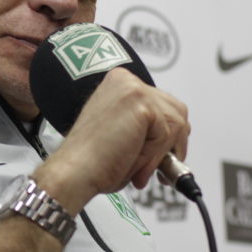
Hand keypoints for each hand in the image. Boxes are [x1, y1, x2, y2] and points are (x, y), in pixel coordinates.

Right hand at [34, 68, 190, 212]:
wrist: (75, 172)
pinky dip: (154, 156)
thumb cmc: (92, 160)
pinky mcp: (141, 104)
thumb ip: (146, 125)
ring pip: (176, 123)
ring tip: (138, 167)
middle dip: (171, 143)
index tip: (159, 155)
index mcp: (119, 83)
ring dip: (161, 152)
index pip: (164, 104)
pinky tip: (133, 162)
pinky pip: (167, 135)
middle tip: (156, 167)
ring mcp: (133, 89)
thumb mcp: (124, 132)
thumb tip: (175, 136)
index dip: (165, 135)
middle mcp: (126, 80)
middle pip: (177, 110)